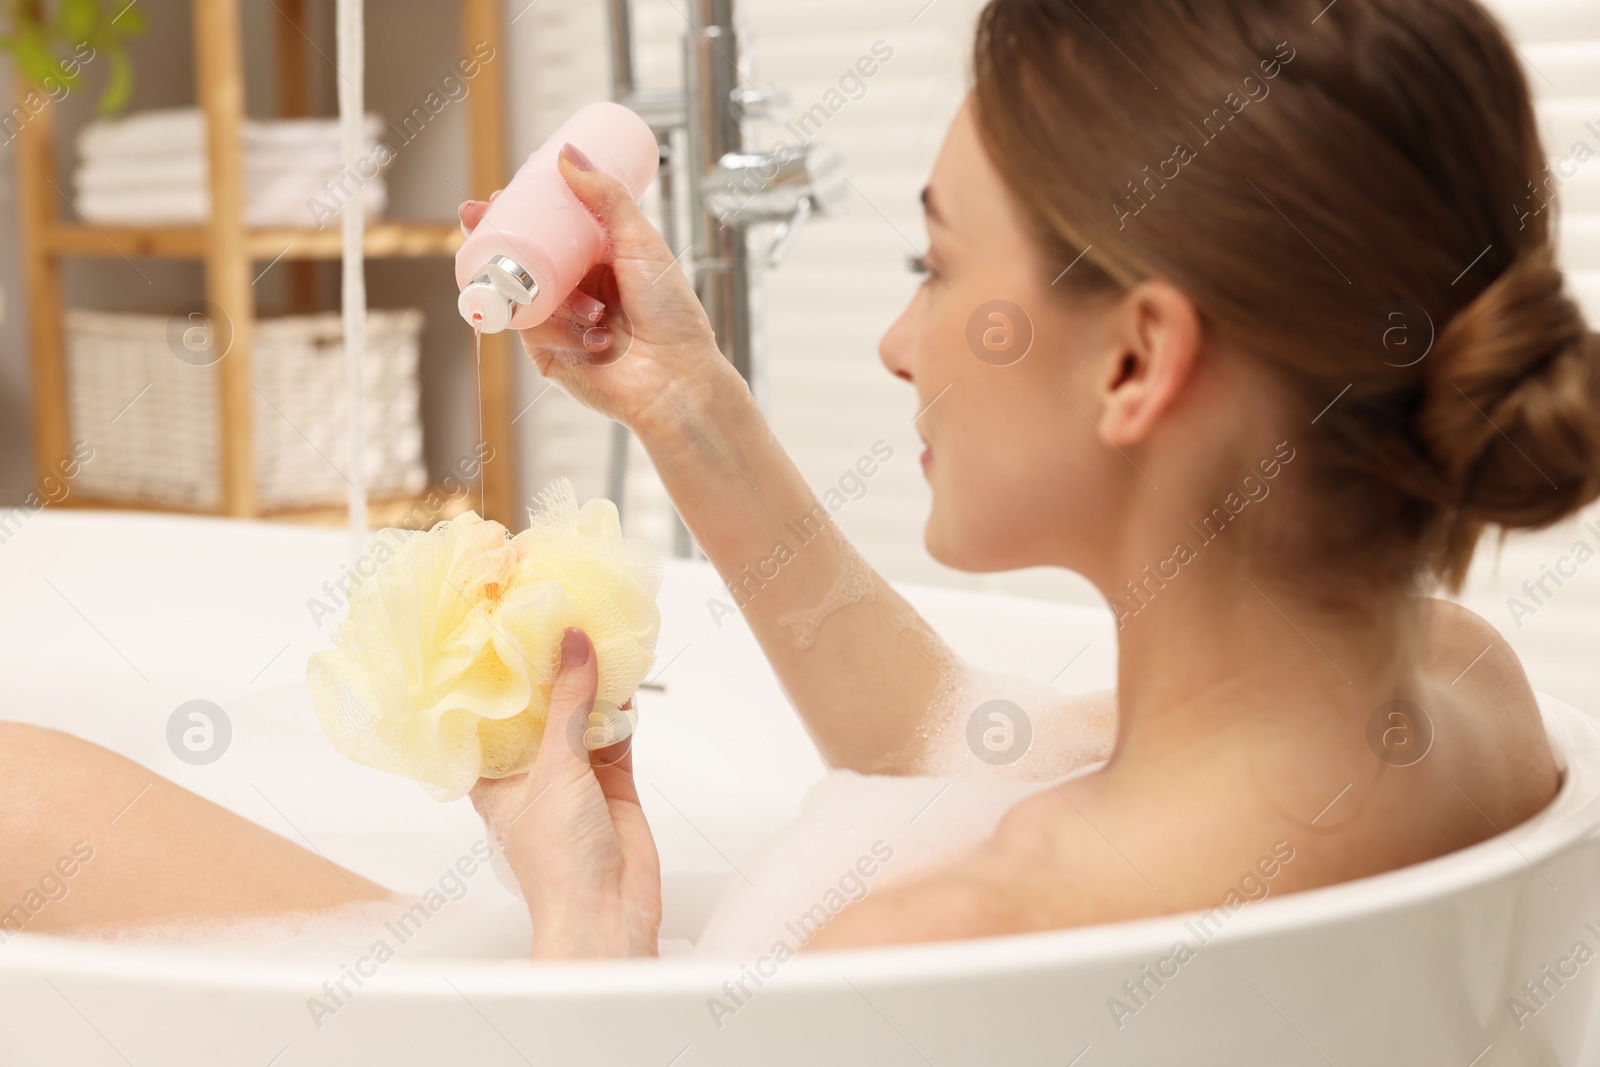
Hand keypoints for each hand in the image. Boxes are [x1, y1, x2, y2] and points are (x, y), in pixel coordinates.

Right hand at [456, 143, 742, 447]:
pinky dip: (563, 331)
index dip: (517, 216)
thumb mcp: (640, 242)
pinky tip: (598, 338)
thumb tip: (565, 152)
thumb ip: (606, 197)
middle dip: (497, 242)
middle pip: (522, 261)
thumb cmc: (671, 313)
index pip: (546, 233)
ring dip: (557, 299)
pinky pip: (533, 334)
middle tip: (477, 219)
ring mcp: (559, 327)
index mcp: (595, 263)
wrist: (678, 378)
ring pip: (526, 296)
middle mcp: (575, 293)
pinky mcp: (549, 359)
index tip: (496, 197)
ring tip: (598, 310)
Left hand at [470, 628, 660, 958]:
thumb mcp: (556, 768)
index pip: (487, 718)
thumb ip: (570, 703)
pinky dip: (620, 709)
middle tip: (550, 622)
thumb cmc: (557, 863)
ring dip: (588, 685)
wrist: (608, 911)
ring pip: (580, 718)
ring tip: (591, 637)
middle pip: (539, 712)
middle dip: (547, 674)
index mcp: (493, 778)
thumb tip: (572, 645)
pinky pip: (614, 734)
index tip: (498, 634)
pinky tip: (623, 677)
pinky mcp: (611, 782)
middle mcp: (531, 775)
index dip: (493, 679)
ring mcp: (573, 777)